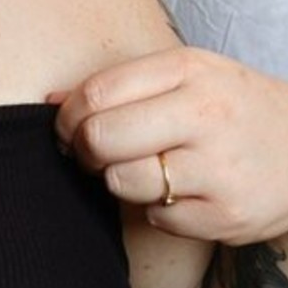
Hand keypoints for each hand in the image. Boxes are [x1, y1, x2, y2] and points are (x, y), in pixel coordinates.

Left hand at [50, 47, 287, 245]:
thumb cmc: (236, 109)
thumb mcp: (191, 76)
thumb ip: (123, 84)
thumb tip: (51, 100)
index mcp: (190, 70)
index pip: (96, 93)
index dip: (69, 117)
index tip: (72, 129)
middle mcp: (206, 114)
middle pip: (102, 139)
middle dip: (86, 152)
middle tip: (97, 156)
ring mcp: (218, 168)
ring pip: (124, 182)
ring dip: (121, 182)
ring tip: (145, 172)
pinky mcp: (227, 215)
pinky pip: (157, 218)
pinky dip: (157, 211)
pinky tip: (181, 194)